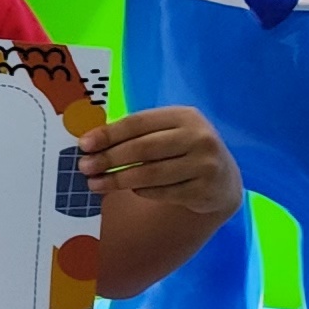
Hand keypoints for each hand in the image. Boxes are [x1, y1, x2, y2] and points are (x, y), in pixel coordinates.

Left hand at [83, 104, 239, 217]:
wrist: (224, 180)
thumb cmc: (184, 150)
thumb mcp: (168, 132)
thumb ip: (136, 134)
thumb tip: (91, 143)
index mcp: (184, 116)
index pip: (138, 123)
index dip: (108, 134)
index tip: (84, 145)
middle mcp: (199, 137)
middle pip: (143, 149)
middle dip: (108, 159)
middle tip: (85, 167)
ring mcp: (205, 165)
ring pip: (150, 174)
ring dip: (118, 180)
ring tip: (96, 183)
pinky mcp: (205, 190)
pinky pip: (163, 192)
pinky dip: (142, 191)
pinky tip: (130, 190)